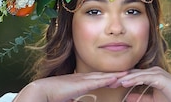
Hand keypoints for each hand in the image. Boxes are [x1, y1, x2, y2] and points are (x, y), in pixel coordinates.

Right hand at [13, 71, 127, 101]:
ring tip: (128, 73)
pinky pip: (97, 81)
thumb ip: (74, 98)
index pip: (98, 78)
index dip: (109, 76)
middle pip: (104, 75)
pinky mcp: (81, 84)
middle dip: (116, 73)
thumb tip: (75, 100)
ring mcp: (83, 79)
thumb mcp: (67, 96)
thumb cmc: (52, 95)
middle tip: (129, 72)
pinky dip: (108, 79)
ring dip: (116, 75)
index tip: (119, 76)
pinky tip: (116, 78)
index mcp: (81, 81)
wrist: (41, 91)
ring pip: (103, 76)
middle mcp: (83, 78)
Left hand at [110, 66, 170, 101]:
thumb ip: (141, 98)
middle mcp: (152, 71)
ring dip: (123, 78)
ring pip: (136, 74)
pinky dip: (132, 79)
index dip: (120, 79)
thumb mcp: (152, 100)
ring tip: (111, 81)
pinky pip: (143, 77)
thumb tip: (128, 98)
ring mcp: (156, 73)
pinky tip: (123, 82)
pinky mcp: (159, 77)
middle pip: (131, 73)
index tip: (108, 83)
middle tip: (105, 81)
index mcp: (150, 75)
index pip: (132, 75)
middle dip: (119, 77)